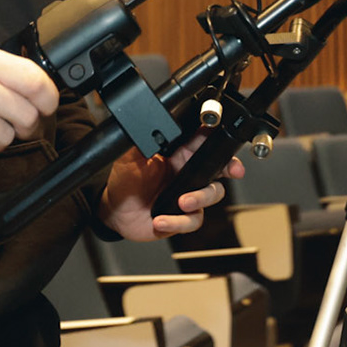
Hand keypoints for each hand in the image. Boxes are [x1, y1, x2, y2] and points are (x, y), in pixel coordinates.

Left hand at [98, 131, 245, 241]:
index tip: (224, 139)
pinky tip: (161, 220)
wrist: (115, 210)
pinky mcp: (182, 218)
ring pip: (211, 196)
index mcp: (179, 156)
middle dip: (230, 168)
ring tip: (182, 202)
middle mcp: (187, 175)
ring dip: (200, 199)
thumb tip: (147, 124)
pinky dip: (178, 222)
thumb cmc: (124, 180)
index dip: (218, 140)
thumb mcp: (129, 158)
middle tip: (231, 170)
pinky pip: (191, 221)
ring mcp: (187, 196)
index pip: (204, 142)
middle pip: (219, 169)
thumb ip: (141, 141)